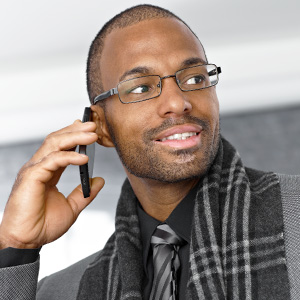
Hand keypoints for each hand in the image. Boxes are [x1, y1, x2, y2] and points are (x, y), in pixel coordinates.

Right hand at [0, 120, 103, 248]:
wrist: (26, 241)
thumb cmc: (43, 225)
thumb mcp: (72, 207)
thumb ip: (85, 193)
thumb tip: (99, 180)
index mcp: (48, 172)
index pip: (61, 147)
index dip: (74, 136)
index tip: (89, 129)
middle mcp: (40, 167)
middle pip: (57, 140)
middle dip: (76, 130)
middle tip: (93, 125)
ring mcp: (34, 170)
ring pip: (54, 144)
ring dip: (74, 137)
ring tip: (92, 134)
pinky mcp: (32, 177)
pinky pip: (52, 160)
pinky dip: (69, 157)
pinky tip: (84, 158)